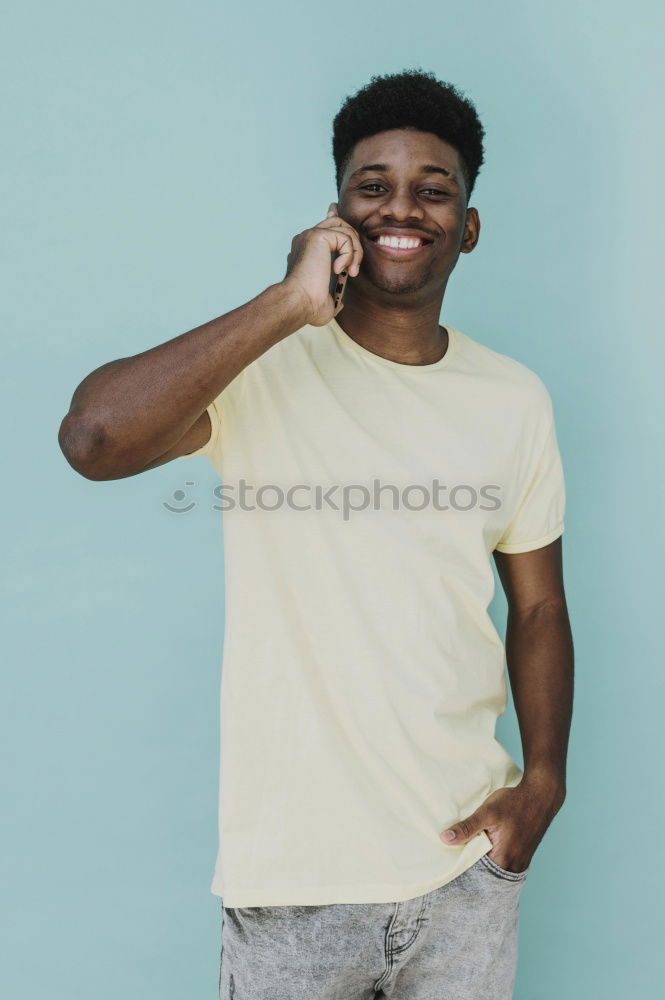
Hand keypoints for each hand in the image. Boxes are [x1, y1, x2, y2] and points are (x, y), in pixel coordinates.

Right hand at [281, 202, 363, 326]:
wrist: (299, 302)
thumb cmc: (307, 306)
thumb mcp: (325, 300)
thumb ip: (332, 294)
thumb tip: (340, 302)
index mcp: (307, 249)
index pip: (326, 227)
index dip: (338, 220)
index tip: (342, 219)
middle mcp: (307, 238)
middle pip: (338, 221)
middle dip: (353, 242)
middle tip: (353, 268)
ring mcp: (311, 234)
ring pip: (345, 229)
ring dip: (355, 252)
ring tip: (350, 272)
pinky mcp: (318, 236)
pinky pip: (345, 238)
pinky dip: (349, 255)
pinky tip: (340, 270)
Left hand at [438, 776, 565, 872]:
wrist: (541, 795)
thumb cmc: (514, 803)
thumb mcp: (487, 812)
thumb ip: (466, 827)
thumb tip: (445, 839)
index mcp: (503, 860)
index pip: (476, 875)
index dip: (463, 869)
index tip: (450, 863)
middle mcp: (513, 866)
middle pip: (486, 874)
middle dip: (473, 867)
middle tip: (457, 855)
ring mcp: (521, 862)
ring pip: (496, 868)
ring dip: (484, 861)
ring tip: (470, 850)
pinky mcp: (524, 855)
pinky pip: (505, 862)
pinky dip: (494, 857)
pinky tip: (487, 846)